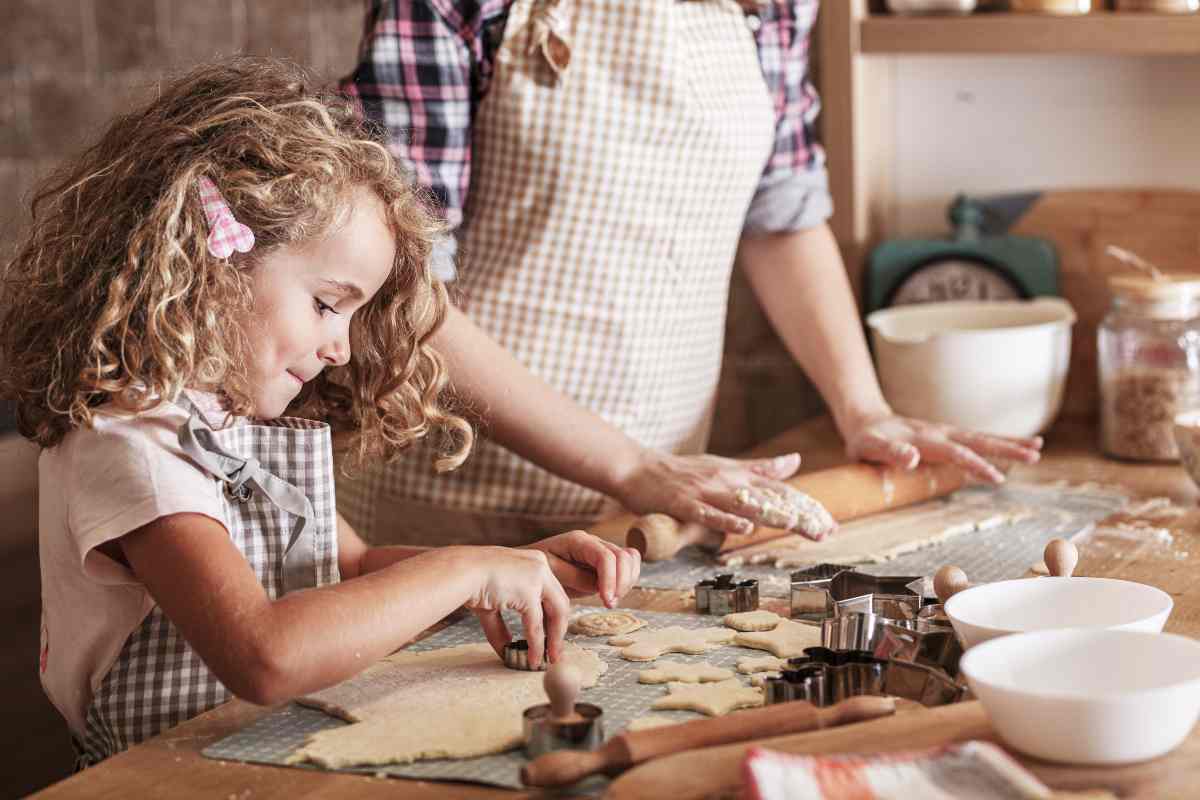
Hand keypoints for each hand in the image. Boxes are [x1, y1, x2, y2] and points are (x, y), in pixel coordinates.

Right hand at [461, 546, 569, 668]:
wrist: (459, 571)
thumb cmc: (470, 580)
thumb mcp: (493, 602)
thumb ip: (502, 624)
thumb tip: (507, 646)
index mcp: (534, 563)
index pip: (552, 593)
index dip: (553, 617)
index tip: (552, 636)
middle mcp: (540, 567)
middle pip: (560, 603)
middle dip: (559, 631)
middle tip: (556, 653)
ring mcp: (536, 578)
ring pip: (555, 614)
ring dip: (553, 640)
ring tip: (550, 660)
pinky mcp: (528, 592)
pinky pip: (535, 624)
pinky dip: (536, 644)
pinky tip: (534, 658)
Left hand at [524, 530, 641, 607]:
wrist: (530, 569)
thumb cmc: (536, 570)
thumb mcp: (549, 574)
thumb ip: (574, 577)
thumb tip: (598, 585)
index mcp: (578, 541)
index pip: (605, 556)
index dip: (610, 579)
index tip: (606, 601)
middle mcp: (594, 542)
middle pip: (624, 556)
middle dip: (622, 582)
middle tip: (609, 604)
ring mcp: (602, 550)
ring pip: (631, 559)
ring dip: (627, 581)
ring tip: (610, 600)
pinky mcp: (606, 563)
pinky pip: (628, 565)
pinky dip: (627, 580)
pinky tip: (612, 594)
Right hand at [610, 450, 831, 539]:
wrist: (638, 468)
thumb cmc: (682, 471)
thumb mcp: (726, 465)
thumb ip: (761, 468)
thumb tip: (795, 460)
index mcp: (738, 474)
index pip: (779, 490)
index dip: (805, 506)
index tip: (829, 523)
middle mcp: (726, 480)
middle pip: (769, 498)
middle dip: (800, 514)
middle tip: (826, 530)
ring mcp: (705, 491)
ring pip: (744, 504)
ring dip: (772, 515)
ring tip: (797, 525)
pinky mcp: (683, 503)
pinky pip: (707, 513)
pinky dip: (725, 519)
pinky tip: (743, 527)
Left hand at [843, 413, 1041, 483]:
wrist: (866, 422)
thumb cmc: (865, 440)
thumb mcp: (868, 447)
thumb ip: (889, 452)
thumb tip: (912, 459)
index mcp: (923, 439)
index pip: (955, 453)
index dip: (975, 465)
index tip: (997, 478)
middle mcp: (939, 432)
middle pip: (977, 440)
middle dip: (1006, 448)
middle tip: (1035, 455)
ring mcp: (945, 433)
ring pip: (981, 437)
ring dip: (1008, 443)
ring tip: (1037, 449)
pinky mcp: (947, 436)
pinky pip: (976, 440)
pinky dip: (998, 442)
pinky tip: (1019, 445)